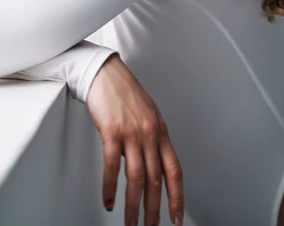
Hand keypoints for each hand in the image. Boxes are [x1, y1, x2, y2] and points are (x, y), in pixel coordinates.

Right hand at [86, 55, 183, 225]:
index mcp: (160, 131)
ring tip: (130, 222)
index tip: (177, 216)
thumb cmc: (124, 92)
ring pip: (136, 179)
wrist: (105, 73)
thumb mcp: (147, 114)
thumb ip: (150, 139)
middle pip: (155, 180)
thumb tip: (148, 164)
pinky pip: (111, 167)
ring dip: (133, 206)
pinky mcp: (112, 132)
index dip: (177, 196)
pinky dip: (110, 188)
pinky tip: (109, 201)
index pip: (174, 170)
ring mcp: (131, 134)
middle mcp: (149, 134)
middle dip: (154, 210)